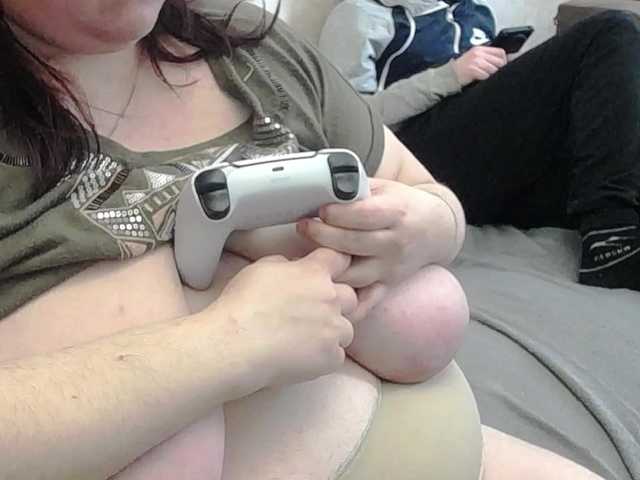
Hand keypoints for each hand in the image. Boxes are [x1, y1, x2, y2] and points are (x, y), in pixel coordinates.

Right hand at [212, 249, 368, 386]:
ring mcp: (333, 330)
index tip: (329, 273)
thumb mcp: (261, 268)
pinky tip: (302, 356)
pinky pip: (337, 355)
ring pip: (346, 328)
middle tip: (314, 311)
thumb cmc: (242, 305)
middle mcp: (330, 299)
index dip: (335, 266)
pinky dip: (324, 356)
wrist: (236, 344)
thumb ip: (286, 263)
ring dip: (332, 331)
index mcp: (315, 273)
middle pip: (350, 296)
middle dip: (337, 302)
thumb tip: (294, 267)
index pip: (340, 260)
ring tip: (306, 338)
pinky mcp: (330, 357)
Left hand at [296, 178, 438, 288]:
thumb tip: (321, 187)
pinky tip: (327, 288)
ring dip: (328, 266)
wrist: (436, 230)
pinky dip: (345, 297)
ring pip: (354, 274)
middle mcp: (395, 242)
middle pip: (353, 243)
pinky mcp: (387, 284)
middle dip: (323, 235)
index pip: (364, 215)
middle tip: (304, 226)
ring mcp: (391, 266)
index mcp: (396, 212)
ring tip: (310, 253)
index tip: (320, 209)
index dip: (338, 213)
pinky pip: (364, 298)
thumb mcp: (384, 188)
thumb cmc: (403, 205)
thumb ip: (356, 189)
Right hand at [452, 46, 506, 85]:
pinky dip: (485, 79)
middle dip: (499, 70)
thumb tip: (505, 62)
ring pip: (493, 69)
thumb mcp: (475, 58)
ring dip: (491, 76)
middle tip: (494, 75)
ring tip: (485, 77)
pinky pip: (486, 76)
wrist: (449, 75)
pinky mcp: (472, 69)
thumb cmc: (462, 69)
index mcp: (480, 49)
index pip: (500, 52)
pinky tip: (480, 80)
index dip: (504, 61)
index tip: (502, 68)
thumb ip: (487, 58)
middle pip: (499, 61)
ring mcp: (475, 61)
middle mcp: (478, 53)